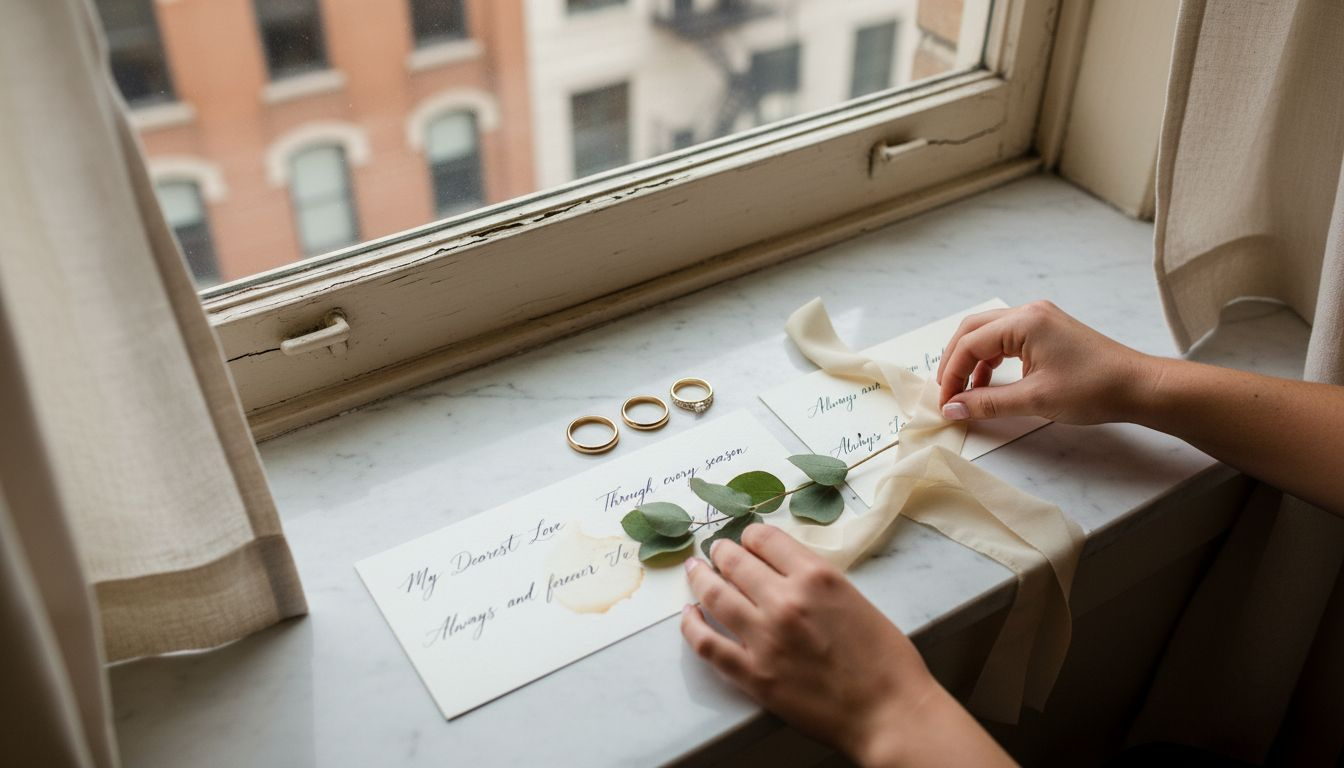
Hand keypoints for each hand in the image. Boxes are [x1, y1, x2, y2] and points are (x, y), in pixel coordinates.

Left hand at [681, 524, 1013, 766]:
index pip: (765, 539)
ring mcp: (764, 637)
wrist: (889, 712)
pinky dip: (691, 625)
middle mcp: (785, 600)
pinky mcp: (752, 674)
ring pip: (714, 594)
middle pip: (735, 561)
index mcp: (816, 576)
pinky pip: (706, 643)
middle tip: (714, 551)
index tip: (746, 541)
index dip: (750, 537)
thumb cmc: (885, 660)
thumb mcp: (854, 598)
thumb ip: (816, 581)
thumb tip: (783, 569)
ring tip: (695, 571)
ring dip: (700, 578)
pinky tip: (688, 615)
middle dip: (720, 552)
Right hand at [935, 300, 1152, 424]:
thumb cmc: (1094, 389)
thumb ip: (987, 403)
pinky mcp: (1047, 330)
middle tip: (946, 392)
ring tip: (965, 390)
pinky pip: (1006, 339)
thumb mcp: (1034, 399)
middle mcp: (1029, 312)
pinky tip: (989, 383)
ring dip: (971, 360)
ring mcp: (1039, 319)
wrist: (1139, 387)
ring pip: (988, 333)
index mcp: (1024, 321)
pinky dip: (991, 359)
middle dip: (954, 361)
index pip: (969, 343)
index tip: (945, 402)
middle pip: (973, 330)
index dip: (951, 374)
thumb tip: (953, 409)